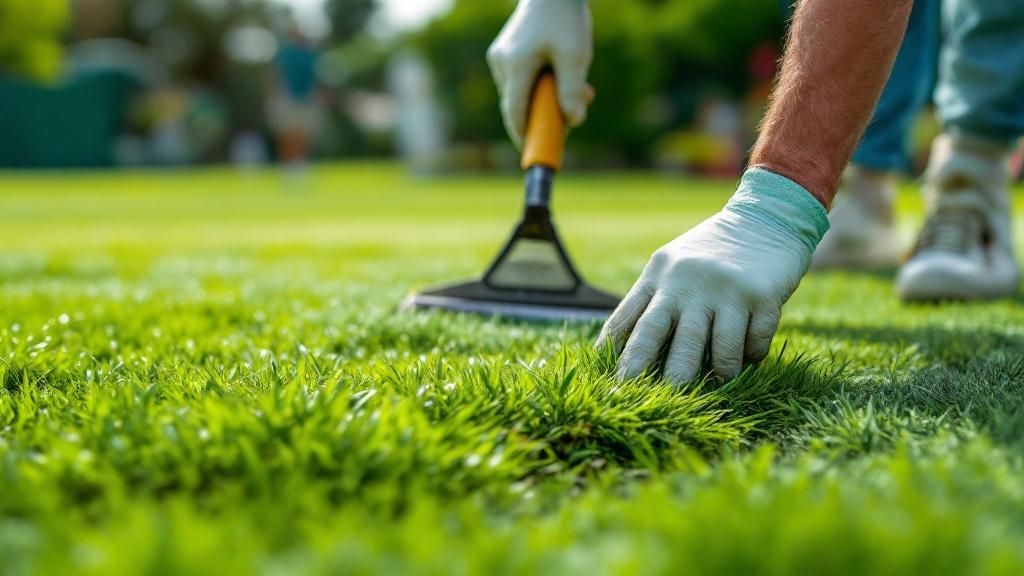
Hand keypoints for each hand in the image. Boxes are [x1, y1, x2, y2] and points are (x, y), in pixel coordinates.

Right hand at [487, 0, 592, 146]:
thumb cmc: (565, 19)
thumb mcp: (575, 56)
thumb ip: (572, 90)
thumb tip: (573, 122)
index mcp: (514, 66)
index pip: (515, 113)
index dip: (525, 137)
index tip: (536, 153)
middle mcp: (501, 63)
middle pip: (518, 105)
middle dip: (544, 117)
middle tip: (571, 123)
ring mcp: (501, 58)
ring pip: (523, 93)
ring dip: (548, 100)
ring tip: (583, 93)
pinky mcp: (507, 53)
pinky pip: (523, 80)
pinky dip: (543, 86)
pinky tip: (567, 78)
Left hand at [596, 169, 829, 383]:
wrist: (765, 218)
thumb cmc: (711, 253)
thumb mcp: (672, 267)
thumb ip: (650, 301)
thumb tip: (618, 351)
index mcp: (659, 276)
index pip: (628, 320)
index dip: (616, 355)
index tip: (610, 386)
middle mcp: (687, 283)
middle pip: (663, 337)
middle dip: (654, 375)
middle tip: (653, 405)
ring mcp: (725, 290)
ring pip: (717, 351)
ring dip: (718, 375)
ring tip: (718, 383)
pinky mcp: (762, 296)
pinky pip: (754, 344)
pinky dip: (751, 357)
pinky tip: (750, 355)